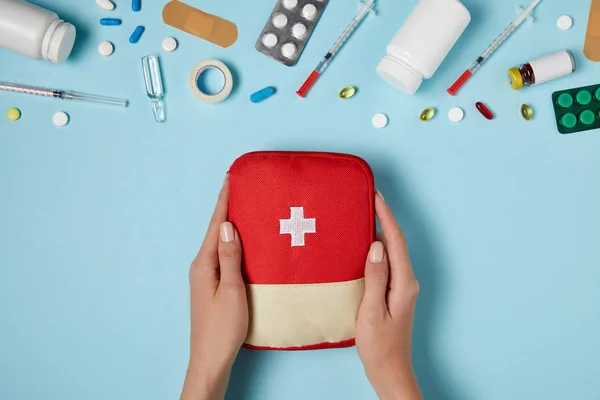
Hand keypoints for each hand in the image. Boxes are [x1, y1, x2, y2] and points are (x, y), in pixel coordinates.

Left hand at [181, 177, 248, 399]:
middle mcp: (201, 266)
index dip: (224, 201)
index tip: (229, 179)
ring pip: (219, 243)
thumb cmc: (223, 328)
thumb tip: (229, 226)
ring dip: (230, 225)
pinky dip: (232, 243)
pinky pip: (222, 256)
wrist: (210, 359)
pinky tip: (241, 242)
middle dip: (227, 208)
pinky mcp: (212, 286)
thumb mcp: (232, 291)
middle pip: (215, 231)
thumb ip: (230, 257)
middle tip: (239, 187)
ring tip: (242, 207)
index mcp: (204, 264)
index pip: (216, 225)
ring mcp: (205, 277)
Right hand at [356, 192, 421, 399]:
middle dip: (384, 217)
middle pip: (396, 242)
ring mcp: (401, 286)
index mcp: (403, 282)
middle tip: (366, 198)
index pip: (395, 241)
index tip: (375, 195)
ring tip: (363, 214)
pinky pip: (386, 262)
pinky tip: (363, 245)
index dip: (386, 216)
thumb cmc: (379, 345)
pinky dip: (376, 248)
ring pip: (391, 251)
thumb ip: (375, 277)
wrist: (390, 370)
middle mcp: (406, 280)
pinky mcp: (394, 291)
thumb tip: (376, 245)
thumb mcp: (372, 311)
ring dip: (380, 231)